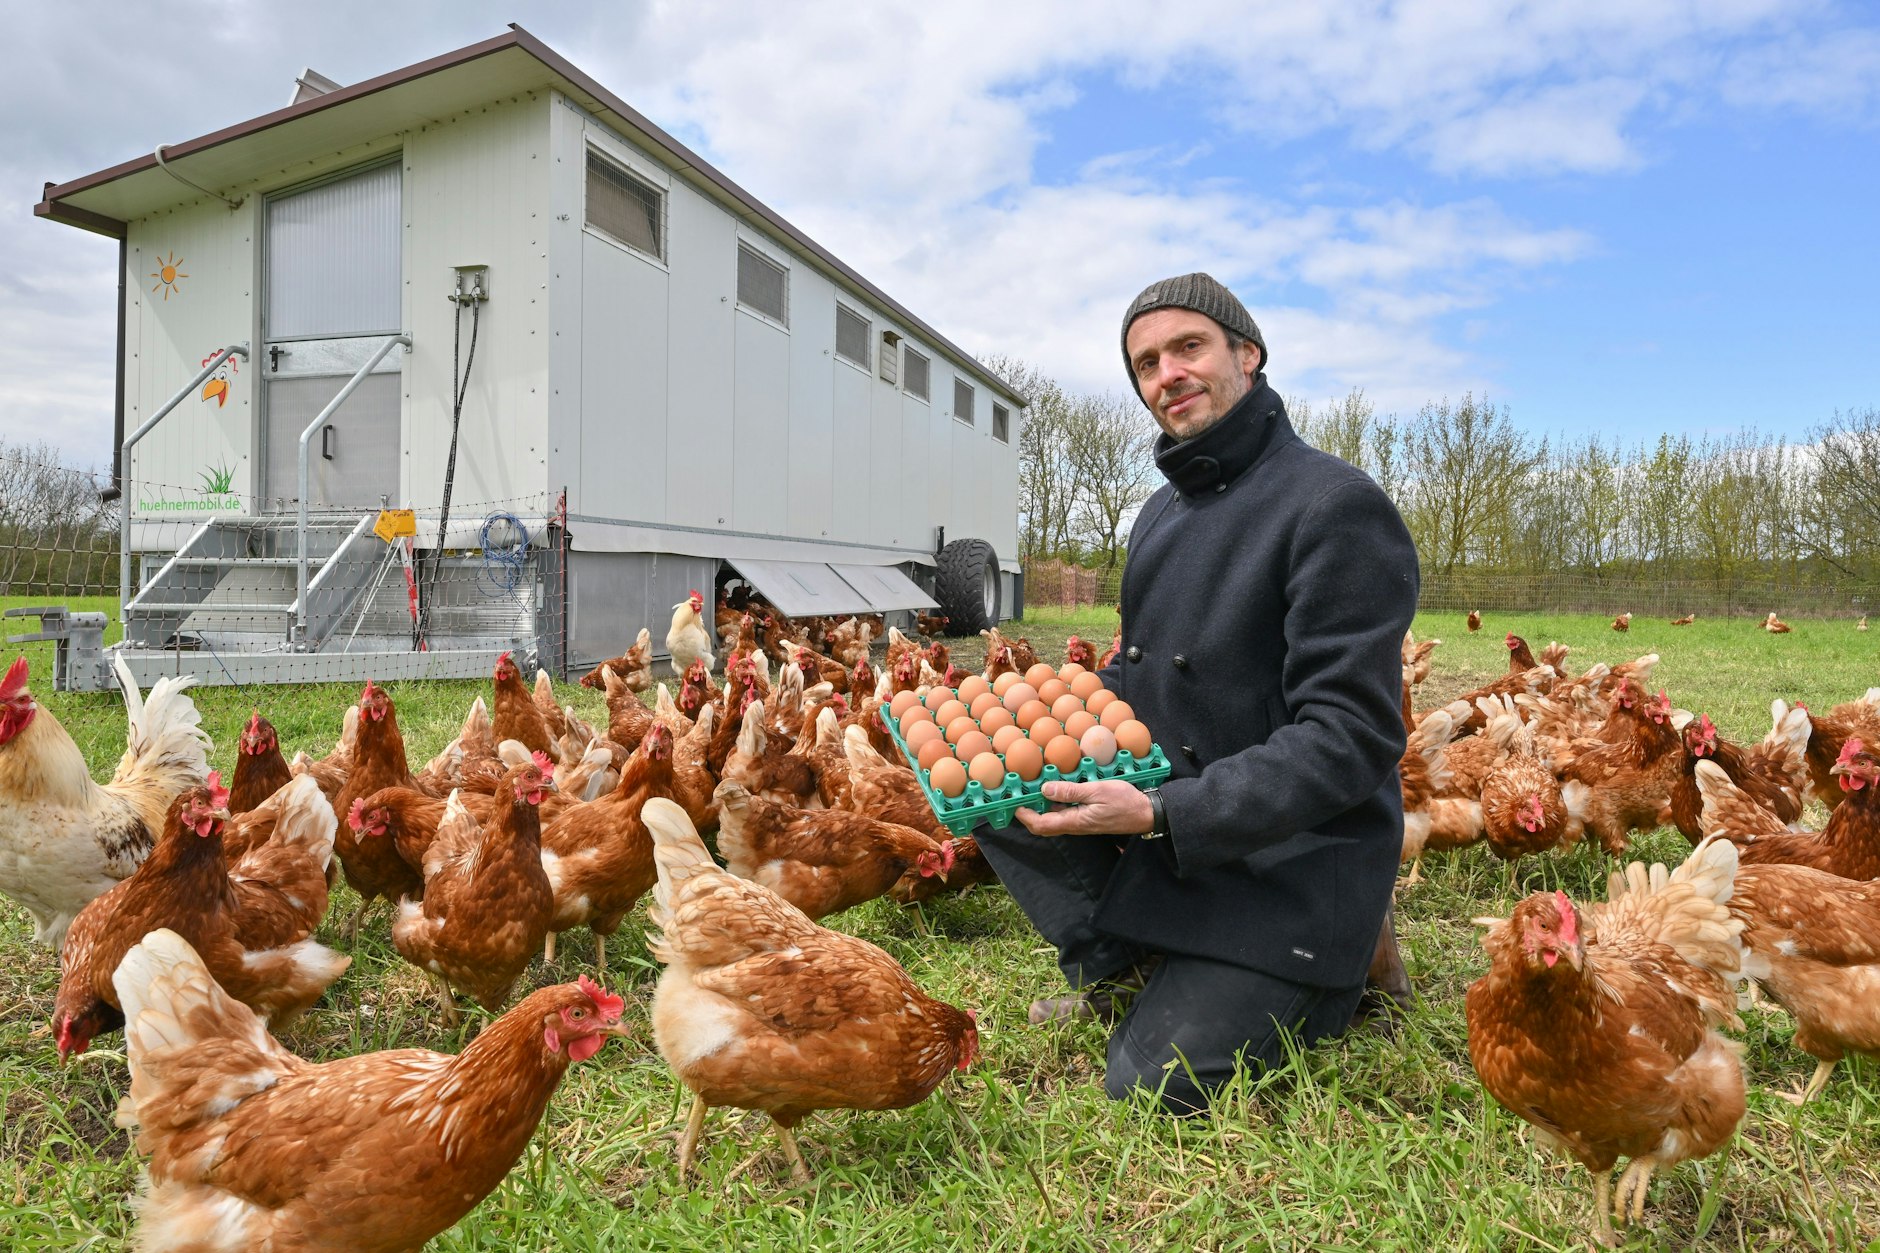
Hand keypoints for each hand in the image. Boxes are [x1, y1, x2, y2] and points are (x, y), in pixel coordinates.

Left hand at [1013, 779, 1153, 836]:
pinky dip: (1055, 803)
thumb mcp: (1097, 791)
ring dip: (1041, 806)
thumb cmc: (1125, 802)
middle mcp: (1074, 825)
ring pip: (1053, 818)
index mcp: (1074, 821)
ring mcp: (1080, 822)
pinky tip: (1056, 788)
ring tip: (1033, 788)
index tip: (1014, 803)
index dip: (1025, 816)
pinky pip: (1064, 813)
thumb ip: (1071, 791)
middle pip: (1043, 825)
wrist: (1146, 813)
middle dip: (1028, 812)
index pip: (1041, 824)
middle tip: (1020, 794)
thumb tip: (1045, 789)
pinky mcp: (1086, 818)